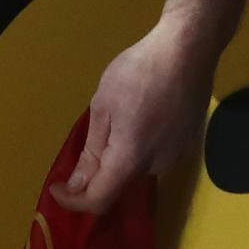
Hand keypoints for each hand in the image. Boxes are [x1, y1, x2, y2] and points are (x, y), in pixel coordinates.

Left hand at [51, 18, 218, 216]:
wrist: (190, 47)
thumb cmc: (140, 71)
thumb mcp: (103, 105)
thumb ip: (91, 151)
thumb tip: (77, 185)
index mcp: (131, 159)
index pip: (98, 200)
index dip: (73, 201)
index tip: (57, 186)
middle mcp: (157, 166)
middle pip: (121, 182)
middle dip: (101, 168)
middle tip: (98, 129)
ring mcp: (178, 154)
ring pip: (141, 166)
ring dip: (126, 153)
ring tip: (128, 114)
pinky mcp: (191, 141)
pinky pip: (159, 153)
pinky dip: (147, 143)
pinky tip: (149, 112)